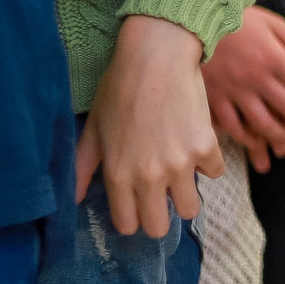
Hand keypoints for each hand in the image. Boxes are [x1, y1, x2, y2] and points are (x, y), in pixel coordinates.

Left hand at [82, 15, 222, 236]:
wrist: (156, 57)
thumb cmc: (119, 89)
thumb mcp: (94, 129)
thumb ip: (82, 168)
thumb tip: (71, 201)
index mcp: (118, 175)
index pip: (128, 224)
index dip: (132, 218)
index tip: (136, 206)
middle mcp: (149, 177)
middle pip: (160, 227)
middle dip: (159, 216)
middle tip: (160, 197)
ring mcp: (181, 164)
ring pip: (191, 209)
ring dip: (186, 195)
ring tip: (180, 175)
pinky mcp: (207, 148)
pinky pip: (214, 173)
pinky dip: (207, 163)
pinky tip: (196, 145)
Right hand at [202, 6, 284, 170]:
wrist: (196, 19)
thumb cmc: (238, 19)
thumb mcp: (273, 23)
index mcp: (273, 59)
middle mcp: (255, 78)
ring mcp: (233, 90)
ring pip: (262, 123)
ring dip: (278, 134)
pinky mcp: (213, 97)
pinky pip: (231, 125)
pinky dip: (245, 136)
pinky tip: (254, 139)